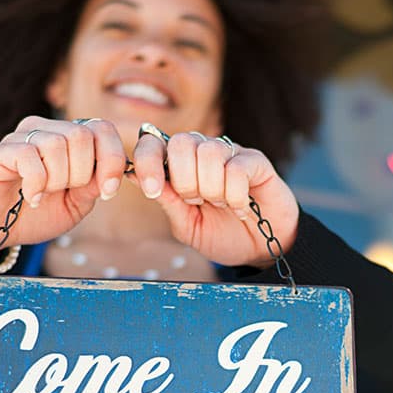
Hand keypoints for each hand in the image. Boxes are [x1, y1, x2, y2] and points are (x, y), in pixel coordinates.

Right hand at [0, 117, 126, 255]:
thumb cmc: (36, 215)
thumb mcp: (75, 205)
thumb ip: (92, 186)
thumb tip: (109, 173)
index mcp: (69, 140)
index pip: (102, 129)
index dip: (112, 159)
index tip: (107, 192)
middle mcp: (46, 131)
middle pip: (81, 135)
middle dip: (81, 174)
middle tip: (64, 192)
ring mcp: (21, 138)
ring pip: (57, 143)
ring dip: (57, 179)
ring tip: (44, 195)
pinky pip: (28, 156)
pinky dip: (36, 183)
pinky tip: (31, 197)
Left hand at [130, 130, 298, 267]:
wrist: (259, 250)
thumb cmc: (221, 235)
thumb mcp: (186, 224)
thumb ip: (166, 200)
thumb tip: (133, 174)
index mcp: (181, 166)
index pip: (155, 144)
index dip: (147, 162)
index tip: (151, 190)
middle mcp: (203, 153)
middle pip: (182, 142)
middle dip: (184, 180)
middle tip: (196, 202)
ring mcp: (230, 154)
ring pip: (209, 152)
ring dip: (211, 189)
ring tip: (221, 205)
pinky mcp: (255, 161)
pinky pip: (236, 167)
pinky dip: (234, 194)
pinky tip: (240, 207)